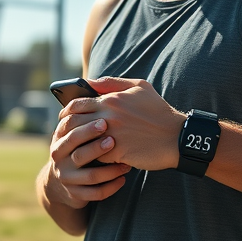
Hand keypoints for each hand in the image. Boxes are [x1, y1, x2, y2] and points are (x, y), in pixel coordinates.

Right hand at [45, 115, 131, 209]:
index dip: (86, 125)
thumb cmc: (76, 147)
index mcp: (60, 138)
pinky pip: (95, 193)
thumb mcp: (72, 131)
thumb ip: (83, 111)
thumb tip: (94, 83)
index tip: (104, 120)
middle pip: (77, 152)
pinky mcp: (75, 194)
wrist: (59, 183)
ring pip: (90, 175)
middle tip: (113, 140)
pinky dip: (111, 187)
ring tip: (126, 163)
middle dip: (95, 146)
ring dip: (110, 170)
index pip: (68, 128)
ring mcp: (67, 178)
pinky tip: (123, 179)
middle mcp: (59, 158)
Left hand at [59, 77, 185, 171]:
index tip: (65, 118)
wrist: (176, 137)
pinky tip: (94, 158)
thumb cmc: (158, 111)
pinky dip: (93, 158)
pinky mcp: (118, 153)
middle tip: (66, 136)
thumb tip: (89, 82)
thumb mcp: (140, 87)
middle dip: (66, 130)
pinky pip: (96, 156)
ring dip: (77, 145)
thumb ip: (112, 83)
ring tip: (76, 148)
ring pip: (82, 141)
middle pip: (73, 123)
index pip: (76, 104)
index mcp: (111, 100)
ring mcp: (112, 135)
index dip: (66, 111)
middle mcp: (108, 116)